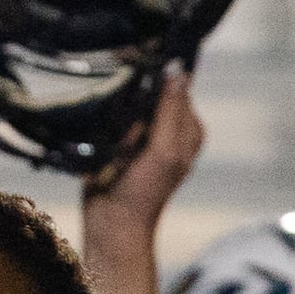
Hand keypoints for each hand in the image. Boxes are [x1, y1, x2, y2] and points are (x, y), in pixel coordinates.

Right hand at [86, 67, 202, 218]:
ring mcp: (142, 136)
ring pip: (126, 106)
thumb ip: (171, 110)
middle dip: (134, 109)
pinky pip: (110, 121)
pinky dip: (106, 129)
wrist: (111, 223)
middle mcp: (167, 129)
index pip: (176, 88)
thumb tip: (177, 71)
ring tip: (119, 148)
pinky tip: (108, 148)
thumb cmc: (144, 192)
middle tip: (132, 139)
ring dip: (117, 121)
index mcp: (188, 129)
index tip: (144, 111)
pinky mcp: (119, 143)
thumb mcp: (164, 149)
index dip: (158, 89)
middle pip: (148, 95)